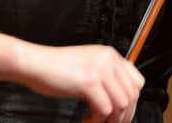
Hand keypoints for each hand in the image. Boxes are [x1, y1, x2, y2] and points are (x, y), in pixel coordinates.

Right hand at [22, 43, 144, 122]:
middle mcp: (109, 60)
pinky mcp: (89, 81)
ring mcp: (100, 70)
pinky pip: (105, 109)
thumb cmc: (56, 69)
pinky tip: (86, 120)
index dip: (131, 103)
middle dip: (123, 116)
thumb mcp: (88, 67)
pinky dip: (97, 121)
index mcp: (110, 56)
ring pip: (121, 104)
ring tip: (95, 122)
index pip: (137, 82)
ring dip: (110, 120)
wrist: (35, 63)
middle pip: (131, 95)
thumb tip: (120, 100)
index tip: (120, 114)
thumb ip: (105, 77)